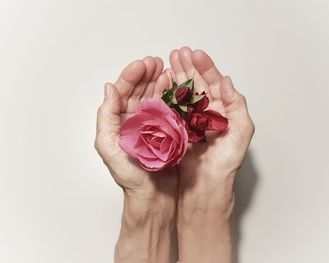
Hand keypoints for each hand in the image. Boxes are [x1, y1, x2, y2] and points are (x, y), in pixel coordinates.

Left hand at [95, 57, 176, 261]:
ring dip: (159, 82)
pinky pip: (169, 109)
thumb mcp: (109, 146)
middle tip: (156, 62)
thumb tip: (109, 88)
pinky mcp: (168, 131)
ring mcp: (152, 125)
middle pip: (139, 90)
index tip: (142, 64)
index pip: (122, 92)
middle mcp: (134, 121)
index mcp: (118, 122)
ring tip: (166, 69)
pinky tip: (175, 86)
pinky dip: (172, 96)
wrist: (153, 196)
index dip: (131, 76)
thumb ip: (106, 117)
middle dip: (147, 74)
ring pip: (154, 97)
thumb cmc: (130, 176)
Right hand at [168, 47, 254, 261]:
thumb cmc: (225, 165)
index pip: (215, 84)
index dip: (206, 68)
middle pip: (197, 85)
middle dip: (188, 67)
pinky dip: (167, 95)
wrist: (204, 190)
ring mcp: (191, 122)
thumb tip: (228, 81)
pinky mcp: (177, 131)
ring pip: (183, 94)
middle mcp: (207, 115)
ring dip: (177, 77)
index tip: (196, 54)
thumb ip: (238, 106)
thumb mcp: (241, 134)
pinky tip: (162, 84)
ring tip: (168, 61)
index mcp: (224, 112)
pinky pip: (172, 109)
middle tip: (178, 53)